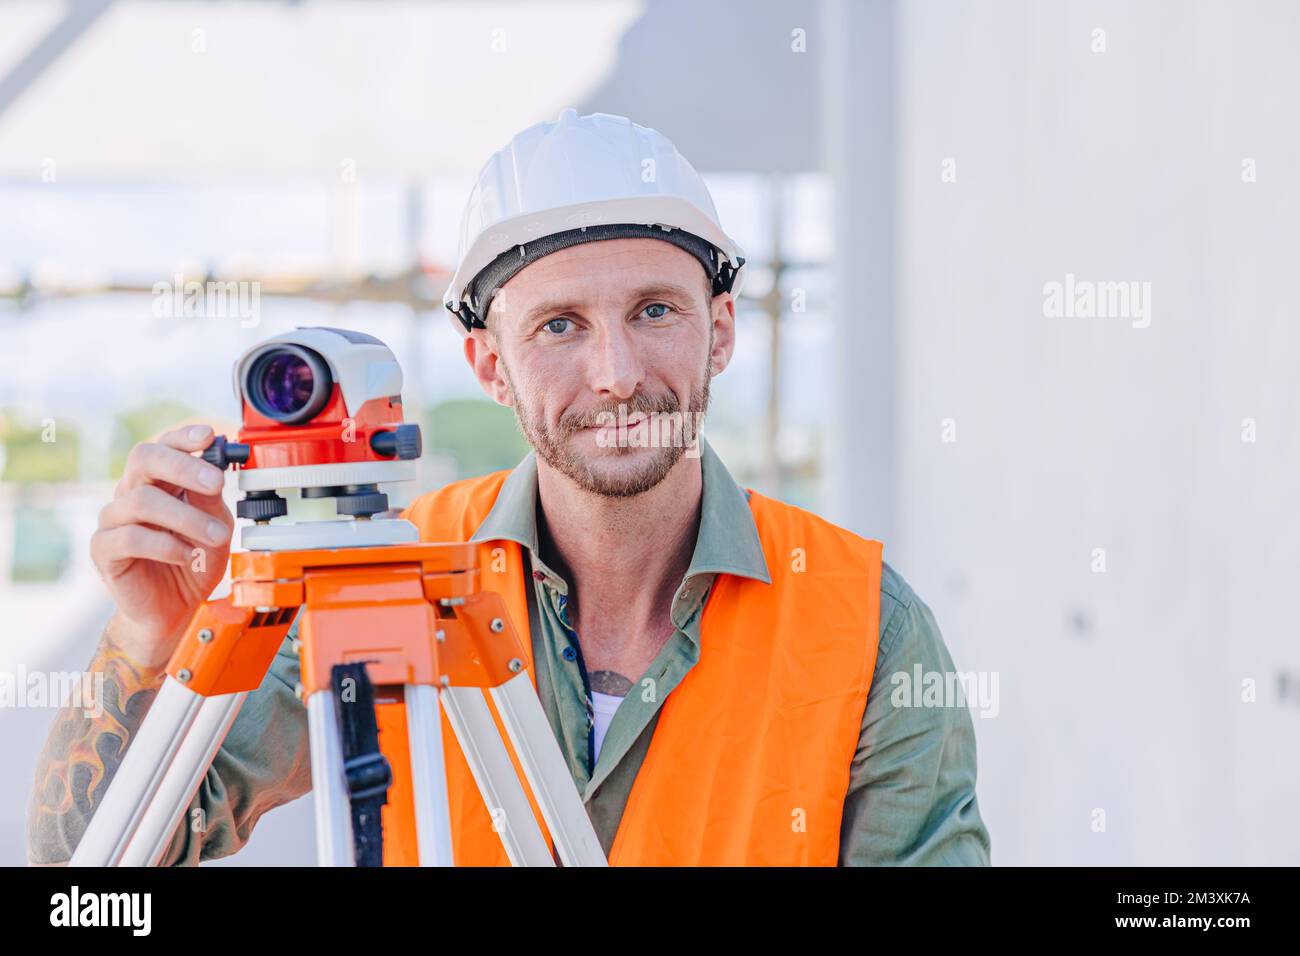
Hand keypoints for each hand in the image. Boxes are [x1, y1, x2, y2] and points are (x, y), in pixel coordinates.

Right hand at [90, 424, 234, 666]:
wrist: (175, 609)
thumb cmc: (194, 563)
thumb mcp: (215, 528)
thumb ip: (211, 501)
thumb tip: (214, 469)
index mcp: (159, 483)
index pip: (163, 447)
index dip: (182, 436)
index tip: (208, 436)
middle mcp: (133, 494)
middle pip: (143, 459)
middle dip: (183, 466)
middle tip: (216, 482)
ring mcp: (114, 520)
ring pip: (143, 500)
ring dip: (187, 518)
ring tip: (216, 536)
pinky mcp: (104, 549)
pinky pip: (131, 537)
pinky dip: (166, 544)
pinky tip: (186, 555)